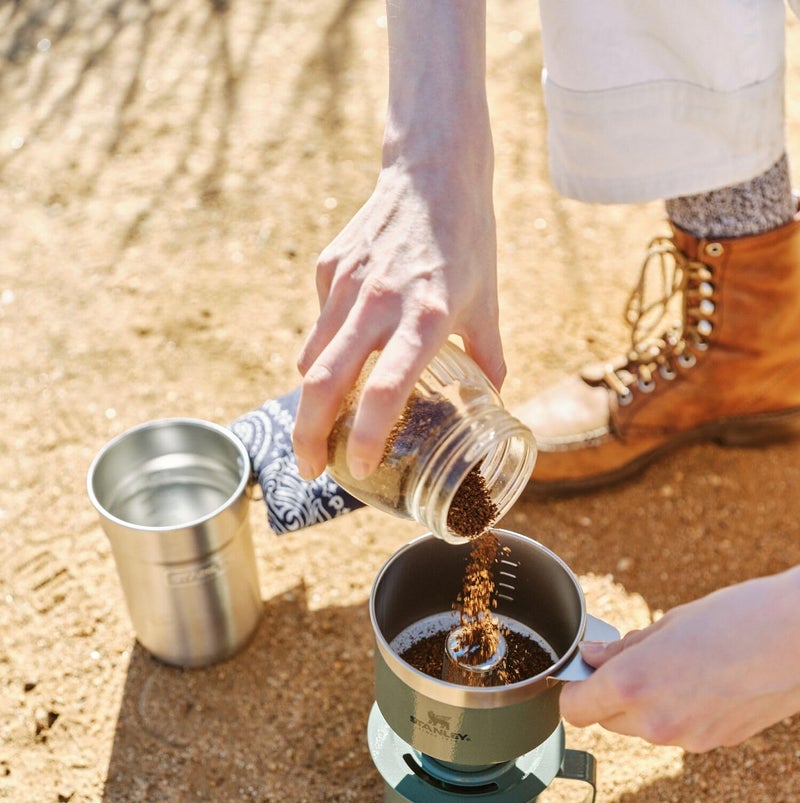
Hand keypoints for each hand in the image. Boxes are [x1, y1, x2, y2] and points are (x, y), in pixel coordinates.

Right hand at [292, 0, 503, 481]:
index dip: (368, 435)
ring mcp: (347, 283)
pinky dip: (324, 353)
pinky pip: (319, 325)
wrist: (434, 170)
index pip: (387, 389)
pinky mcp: (329, 267)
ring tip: (321, 429)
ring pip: (313, 359)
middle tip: (310, 469)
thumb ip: (489, 357)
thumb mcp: (488, 302)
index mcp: (427, 317)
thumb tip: (493, 403)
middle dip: (308, 436)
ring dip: (312, 402)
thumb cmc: (468, 240)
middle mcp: (380, 302)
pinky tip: (344, 356)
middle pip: (325, 384)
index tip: (359, 466)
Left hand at [559, 567, 799, 751]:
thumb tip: (593, 657)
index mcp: (633, 684)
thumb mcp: (670, 623)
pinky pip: (680, 732)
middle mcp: (654, 721)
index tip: (584, 674)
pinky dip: (682, 713)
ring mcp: (687, 739)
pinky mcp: (716, 744)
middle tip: (638, 662)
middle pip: (607, 721)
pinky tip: (707, 683)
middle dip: (612, 697)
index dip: (576, 690)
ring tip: (682, 668)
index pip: (575, 709)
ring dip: (647, 706)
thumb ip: (624, 648)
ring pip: (643, 730)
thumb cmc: (741, 618)